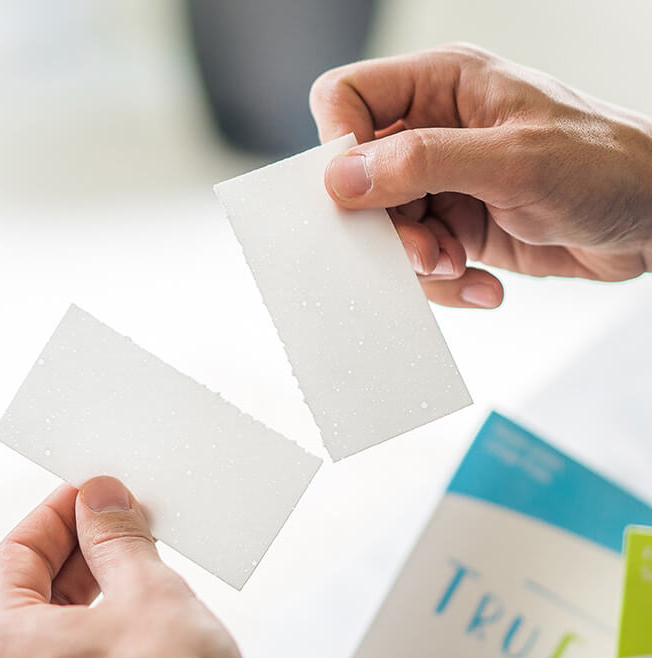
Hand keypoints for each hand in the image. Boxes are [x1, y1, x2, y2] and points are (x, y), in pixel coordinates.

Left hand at [0, 477, 286, 657]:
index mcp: (5, 649)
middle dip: (80, 552)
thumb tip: (101, 500)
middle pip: (32, 597)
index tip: (92, 493)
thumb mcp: (148, 592)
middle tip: (124, 522)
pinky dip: (107, 639)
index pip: (14, 555)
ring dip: (96, 596)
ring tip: (145, 569)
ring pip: (59, 640)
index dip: (56, 513)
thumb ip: (117, 538)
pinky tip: (150, 628)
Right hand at [310, 43, 651, 307]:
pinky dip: (443, 282)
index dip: (339, 146)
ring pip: (385, 228)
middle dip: (387, 225)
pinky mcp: (457, 226)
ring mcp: (445, 182)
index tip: (356, 196)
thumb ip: (422, 163)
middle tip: (425, 249)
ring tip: (459, 264)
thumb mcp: (512, 160)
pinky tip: (480, 281)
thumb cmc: (606, 167)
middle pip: (359, 178)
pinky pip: (419, 262)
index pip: (348, 99)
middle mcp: (436, 131)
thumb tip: (344, 176)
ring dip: (418, 261)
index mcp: (444, 86)